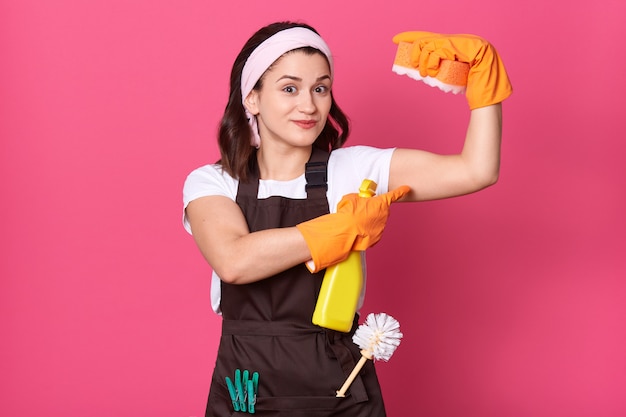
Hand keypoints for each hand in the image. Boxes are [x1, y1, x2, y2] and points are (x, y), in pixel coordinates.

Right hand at [296, 185, 409, 271]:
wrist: (346, 232)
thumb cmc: (348, 214)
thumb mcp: (352, 198)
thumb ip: (359, 198)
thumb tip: (358, 200)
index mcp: (380, 203)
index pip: (394, 195)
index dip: (401, 191)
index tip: (406, 189)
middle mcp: (384, 215)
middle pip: (382, 210)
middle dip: (374, 209)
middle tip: (362, 210)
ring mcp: (381, 227)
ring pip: (377, 221)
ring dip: (369, 221)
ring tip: (356, 222)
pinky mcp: (377, 238)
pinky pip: (373, 232)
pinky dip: (367, 231)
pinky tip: (358, 230)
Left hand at [392, 31, 511, 108]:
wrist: (491, 94)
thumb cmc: (472, 89)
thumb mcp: (451, 77)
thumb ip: (440, 72)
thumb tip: (421, 74)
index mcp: (456, 44)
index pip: (430, 36)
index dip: (412, 36)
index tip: (396, 40)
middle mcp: (460, 39)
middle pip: (428, 38)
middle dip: (415, 50)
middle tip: (413, 65)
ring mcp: (465, 42)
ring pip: (432, 44)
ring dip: (423, 59)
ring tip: (424, 74)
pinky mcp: (468, 47)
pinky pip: (441, 49)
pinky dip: (432, 60)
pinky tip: (431, 71)